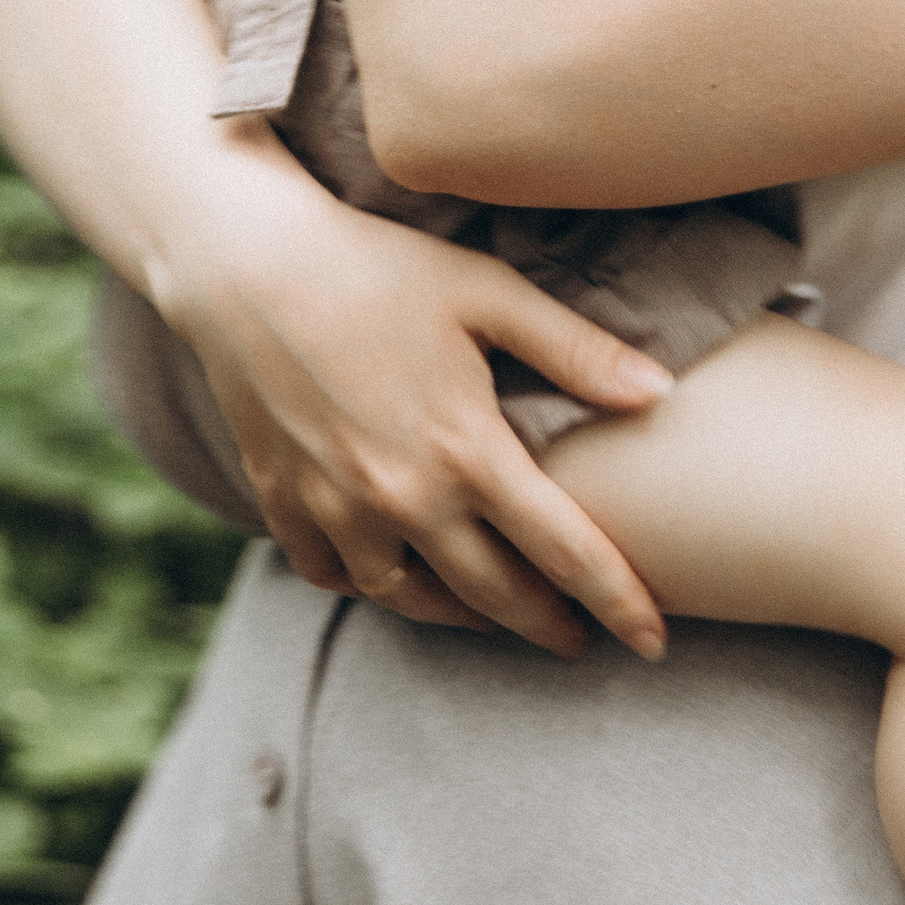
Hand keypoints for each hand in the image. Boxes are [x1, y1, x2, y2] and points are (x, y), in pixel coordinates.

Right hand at [160, 185, 674, 659]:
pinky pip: (334, 575)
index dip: (618, 602)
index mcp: (465, 450)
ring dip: (462, 615)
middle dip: (545, 625)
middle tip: (579, 640)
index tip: (653, 642)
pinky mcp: (283, 502)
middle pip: (494, 596)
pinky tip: (396, 572)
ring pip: (412, 600)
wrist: (245, 263)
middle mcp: (402, 498)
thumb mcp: (486, 292)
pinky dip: (371, 584)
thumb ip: (576, 350)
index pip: (566, 553)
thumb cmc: (376, 266)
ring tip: (494, 611)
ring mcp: (336, 509)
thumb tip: (659, 393)